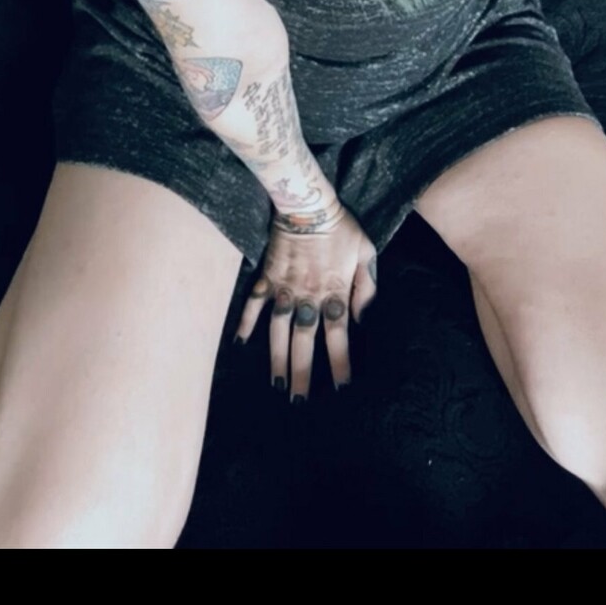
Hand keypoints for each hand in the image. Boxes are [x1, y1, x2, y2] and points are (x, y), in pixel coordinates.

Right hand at [234, 202, 377, 401]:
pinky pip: (254, 303)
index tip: (342, 388)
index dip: (340, 363)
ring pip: (279, 330)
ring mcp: (285, 288)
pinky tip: (239, 344)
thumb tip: (364, 320)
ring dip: (276, 358)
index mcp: (335, 293)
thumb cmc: (341, 227)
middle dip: (302, 374)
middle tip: (298, 402)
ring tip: (274, 385)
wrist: (307, 202)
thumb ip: (366, 288)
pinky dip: (245, 323)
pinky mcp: (267, 276)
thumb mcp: (366, 253)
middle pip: (305, 342)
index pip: (338, 336)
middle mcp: (308, 296)